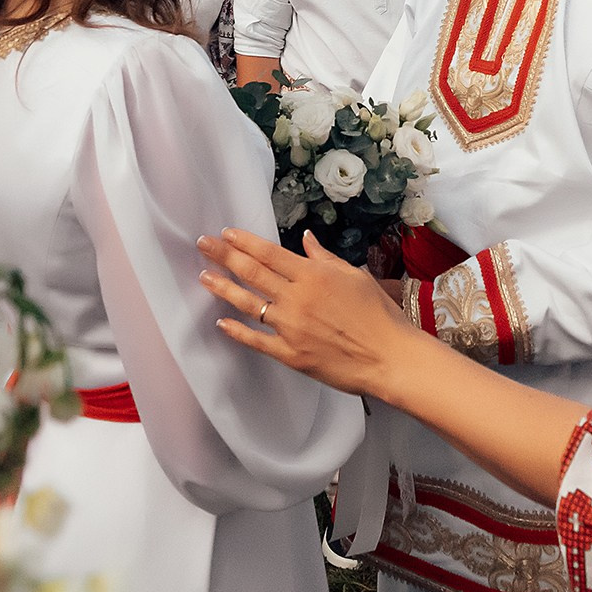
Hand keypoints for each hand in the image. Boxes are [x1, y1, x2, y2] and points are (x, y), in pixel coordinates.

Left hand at [197, 229, 416, 397]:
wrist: (388, 357)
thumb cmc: (378, 314)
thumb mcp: (354, 277)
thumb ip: (325, 258)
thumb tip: (305, 239)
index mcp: (313, 275)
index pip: (269, 254)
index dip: (244, 242)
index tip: (225, 234)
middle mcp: (297, 298)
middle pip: (252, 273)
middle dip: (224, 256)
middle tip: (202, 244)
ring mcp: (290, 327)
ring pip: (248, 304)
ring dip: (223, 288)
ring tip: (203, 276)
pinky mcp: (290, 354)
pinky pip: (257, 341)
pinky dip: (237, 331)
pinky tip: (221, 322)